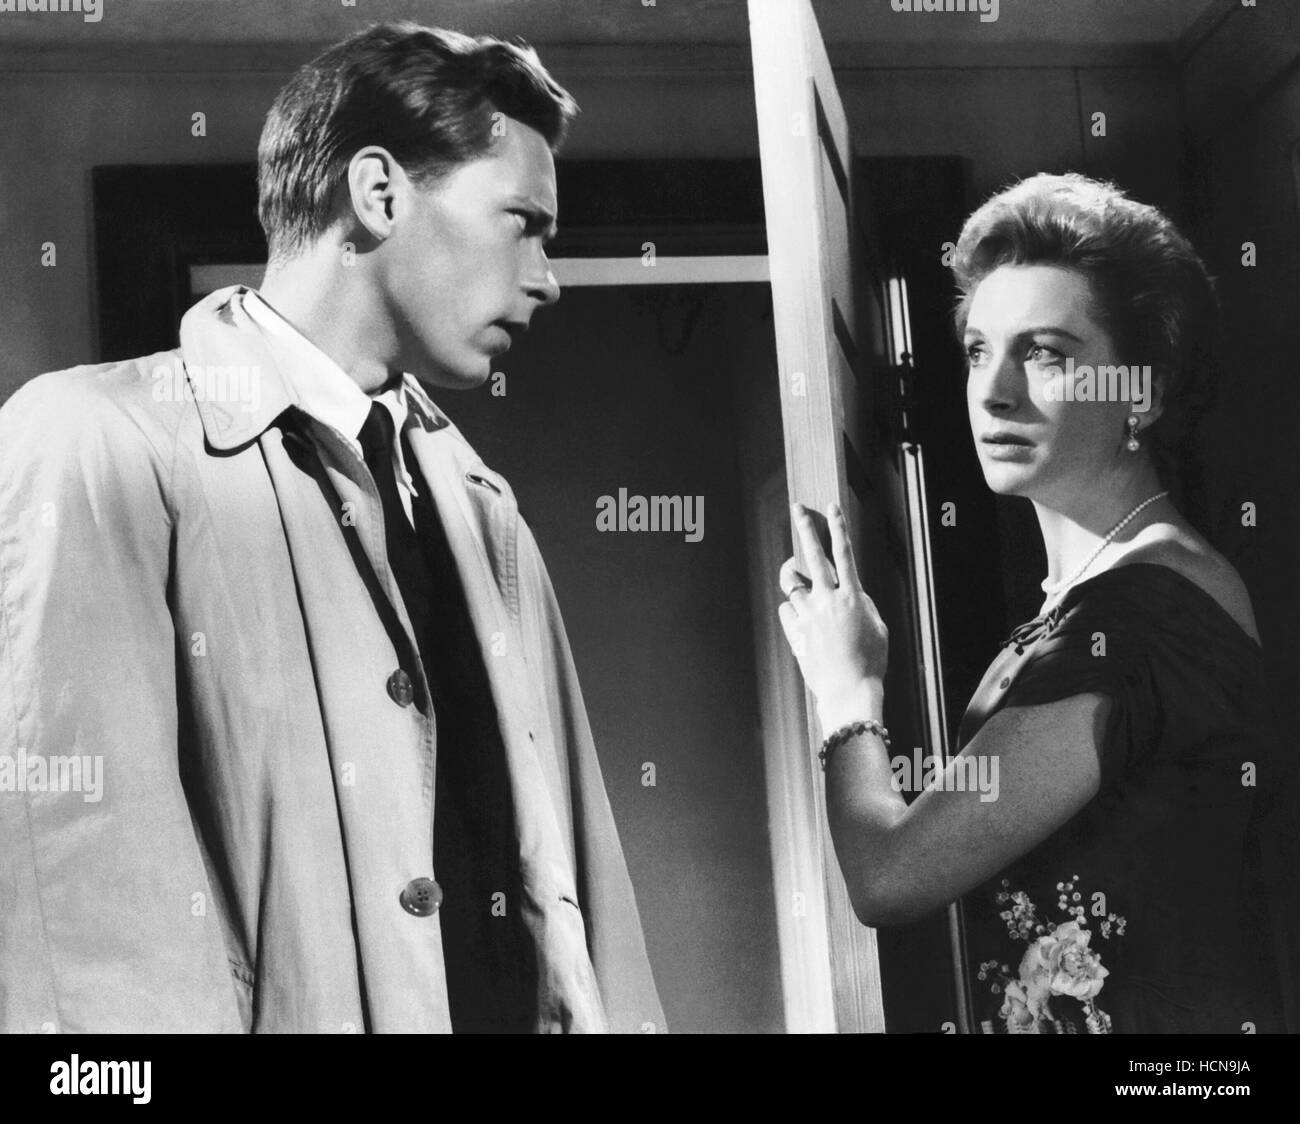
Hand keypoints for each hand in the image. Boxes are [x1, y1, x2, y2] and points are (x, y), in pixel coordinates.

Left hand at [777, 501, 888, 727]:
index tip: (830, 507)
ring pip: (790, 581)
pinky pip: (786, 609)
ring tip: (794, 573)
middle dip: (804, 528)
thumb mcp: (878, 627)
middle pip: (812, 555)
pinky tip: (801, 617)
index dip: (837, 527)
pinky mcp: (795, 631)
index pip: (844, 552)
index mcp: (852, 597)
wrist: (849, 690)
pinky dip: (792, 608)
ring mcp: (809, 615)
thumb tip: (850, 593)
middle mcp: (828, 600)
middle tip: (797, 509)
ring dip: (792, 575)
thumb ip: (863, 604)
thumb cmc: (870, 661)